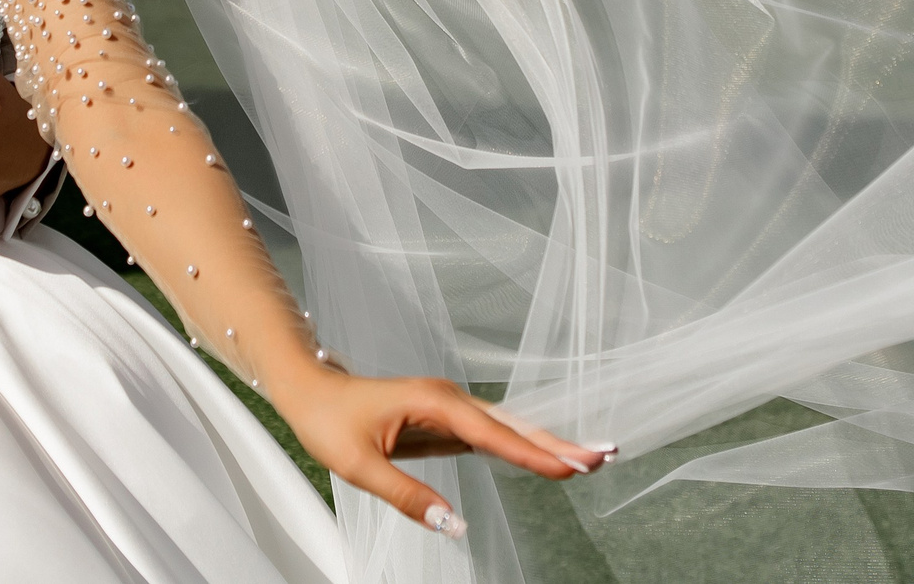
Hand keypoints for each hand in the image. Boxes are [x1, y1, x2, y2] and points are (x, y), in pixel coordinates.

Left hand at [275, 367, 612, 538]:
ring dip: (548, 441)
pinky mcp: (446, 418)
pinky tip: (546, 456)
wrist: (308, 388)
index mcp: (433, 402)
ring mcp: (449, 406)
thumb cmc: (328, 421)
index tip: (571, 468)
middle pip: (513, 424)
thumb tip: (454, 525)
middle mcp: (448, 398)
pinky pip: (492, 432)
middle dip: (559, 442)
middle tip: (605, 454)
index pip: (493, 433)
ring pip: (507, 427)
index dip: (533, 453)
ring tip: (589, 456)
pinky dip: (522, 444)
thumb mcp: (361, 466)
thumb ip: (409, 496)